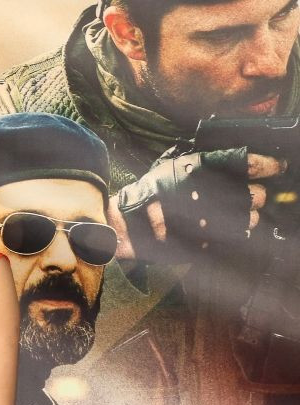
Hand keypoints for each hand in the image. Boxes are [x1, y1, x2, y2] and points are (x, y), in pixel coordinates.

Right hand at [114, 149, 284, 260]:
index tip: (277, 167)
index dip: (269, 165)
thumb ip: (201, 163)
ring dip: (248, 216)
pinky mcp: (211, 239)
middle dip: (257, 195)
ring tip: (238, 215)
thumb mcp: (172, 166)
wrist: (129, 223)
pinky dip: (235, 231)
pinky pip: (235, 235)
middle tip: (250, 196)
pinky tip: (225, 227)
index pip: (251, 162)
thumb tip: (234, 163)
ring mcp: (214, 218)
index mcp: (204, 167)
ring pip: (251, 217)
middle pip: (257, 194)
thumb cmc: (148, 193)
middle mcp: (215, 191)